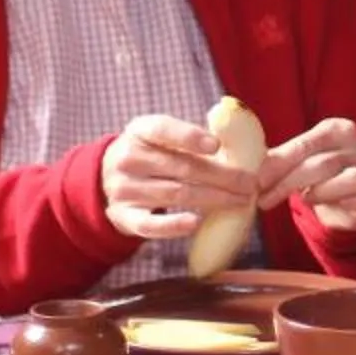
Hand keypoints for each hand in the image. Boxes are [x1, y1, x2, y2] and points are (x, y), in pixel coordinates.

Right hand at [99, 114, 259, 242]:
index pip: (163, 130)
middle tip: (249, 183)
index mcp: (140, 131)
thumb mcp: (162, 137)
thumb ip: (192, 138)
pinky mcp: (124, 216)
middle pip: (181, 167)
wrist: (106, 179)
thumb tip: (242, 146)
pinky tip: (197, 222)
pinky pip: (151, 224)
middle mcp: (128, 158)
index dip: (190, 137)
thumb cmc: (152, 154)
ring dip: (212, 199)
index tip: (217, 146)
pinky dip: (174, 225)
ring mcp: (124, 189)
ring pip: (174, 194)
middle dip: (221, 176)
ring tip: (240, 201)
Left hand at [258, 118, 355, 233]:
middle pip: (322, 164)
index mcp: (337, 129)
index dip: (278, 165)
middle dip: (288, 184)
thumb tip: (240, 159)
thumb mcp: (301, 159)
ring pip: (350, 180)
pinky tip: (335, 208)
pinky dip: (352, 203)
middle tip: (265, 200)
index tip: (256, 182)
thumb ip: (277, 158)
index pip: (304, 145)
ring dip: (321, 193)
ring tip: (305, 200)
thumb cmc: (323, 174)